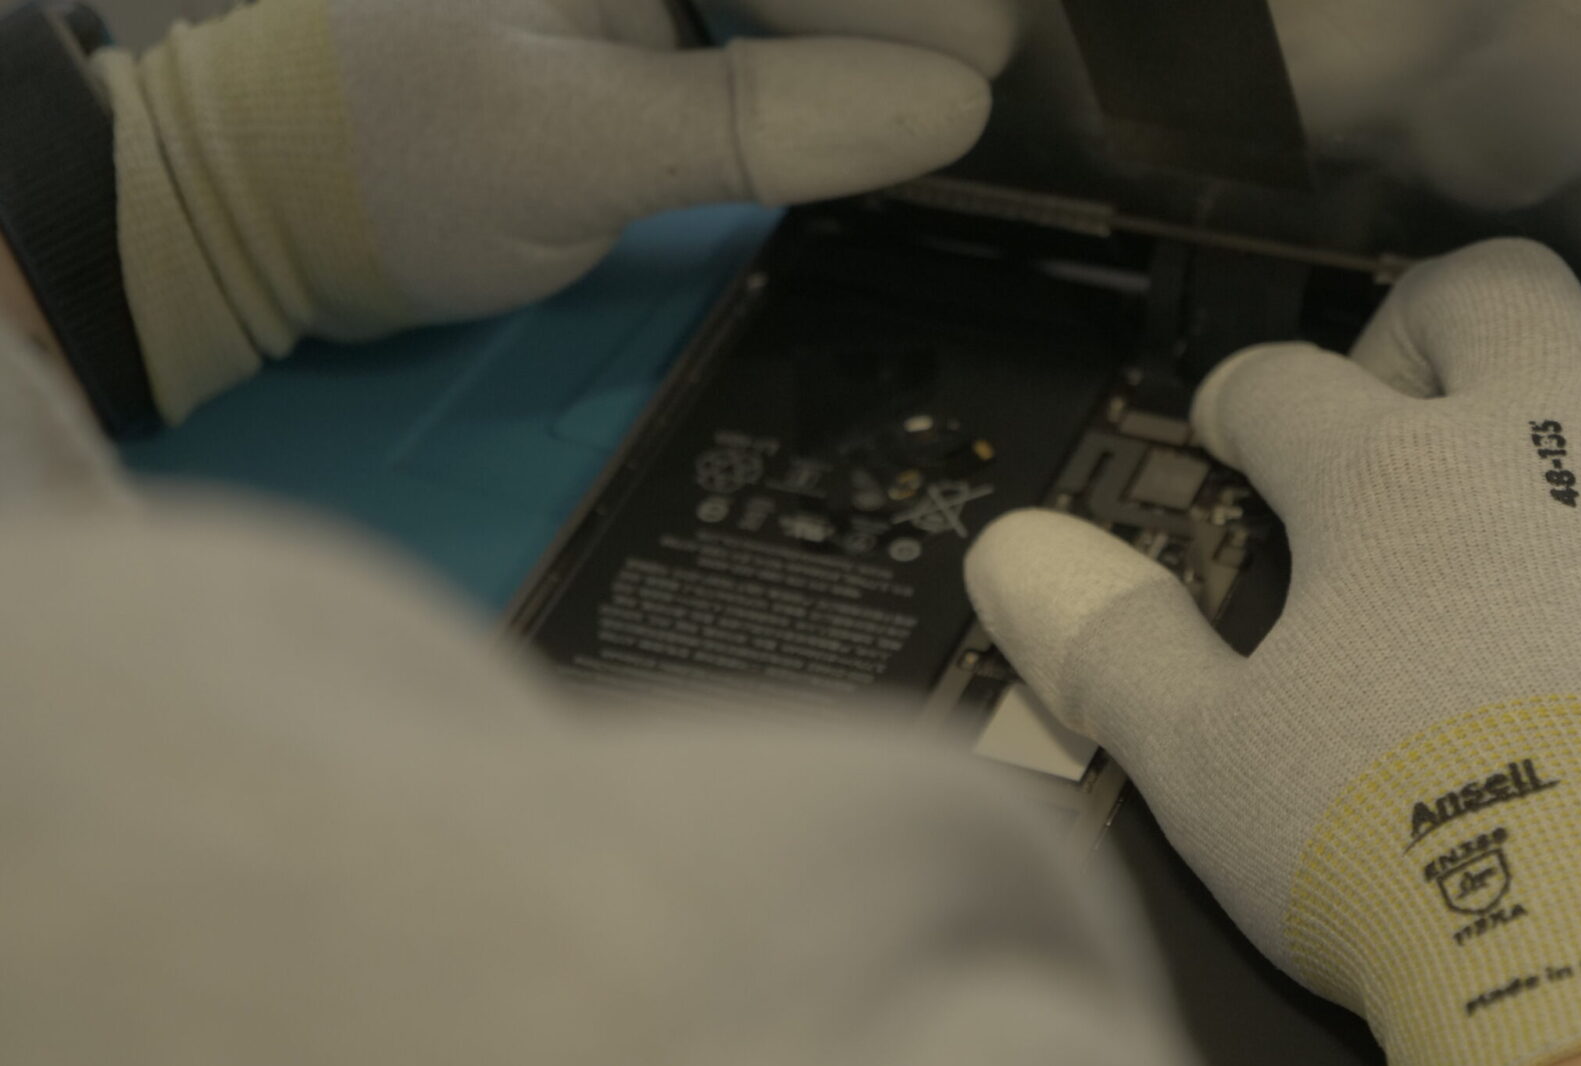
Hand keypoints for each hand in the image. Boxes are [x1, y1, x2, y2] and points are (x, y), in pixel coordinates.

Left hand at [93, 0, 991, 420]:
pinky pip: (777, 20)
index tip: (978, 72)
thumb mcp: (572, 145)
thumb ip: (757, 119)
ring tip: (955, 88)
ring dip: (881, 34)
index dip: (907, 2)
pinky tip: (878, 92)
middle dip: (907, 16)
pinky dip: (831, 52)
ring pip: (809, 1)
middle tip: (981, 82)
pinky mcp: (655, 10)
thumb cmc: (387, 164)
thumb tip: (954, 105)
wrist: (272, 203)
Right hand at [966, 240, 1580, 1065]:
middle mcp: (1548, 436)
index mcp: (1388, 481)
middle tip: (1405, 396)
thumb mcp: (1209, 767)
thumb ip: (1103, 644)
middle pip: (1485, 293)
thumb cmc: (1409, 861)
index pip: (1283, 387)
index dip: (1242, 401)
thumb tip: (1006, 546)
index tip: (1237, 428)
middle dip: (1427, 324)